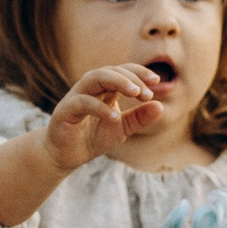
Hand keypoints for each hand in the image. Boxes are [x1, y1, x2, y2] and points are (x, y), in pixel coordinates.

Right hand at [0, 66, 163, 227]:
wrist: (66, 156)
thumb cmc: (92, 139)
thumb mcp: (121, 129)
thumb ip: (139, 118)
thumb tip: (161, 106)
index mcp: (103, 90)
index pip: (121, 71)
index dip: (138, 72)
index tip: (156, 81)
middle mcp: (89, 89)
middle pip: (109, 70)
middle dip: (130, 77)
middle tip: (147, 92)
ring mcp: (76, 97)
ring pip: (94, 78)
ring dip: (116, 81)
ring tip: (135, 92)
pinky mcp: (65, 111)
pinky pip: (82, 102)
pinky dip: (99, 107)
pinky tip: (115, 117)